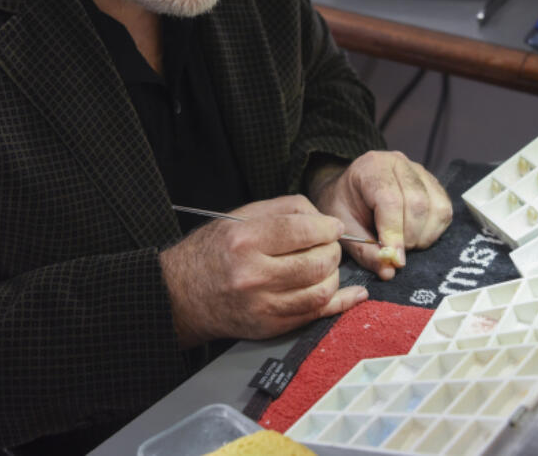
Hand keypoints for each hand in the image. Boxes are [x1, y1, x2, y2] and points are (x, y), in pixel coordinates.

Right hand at [159, 195, 368, 346]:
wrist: (182, 295)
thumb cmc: (213, 252)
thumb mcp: (240, 218)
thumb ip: (283, 210)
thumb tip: (323, 218)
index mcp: (244, 241)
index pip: (301, 231)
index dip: (326, 227)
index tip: (332, 226)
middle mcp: (253, 275)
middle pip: (317, 261)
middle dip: (332, 250)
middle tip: (328, 244)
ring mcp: (262, 306)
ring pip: (321, 290)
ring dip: (334, 274)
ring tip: (325, 265)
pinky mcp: (270, 327)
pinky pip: (315, 316)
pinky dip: (340, 303)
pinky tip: (354, 294)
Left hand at [310, 150, 451, 279]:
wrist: (349, 190)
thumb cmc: (344, 206)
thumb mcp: (344, 228)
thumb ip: (364, 250)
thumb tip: (389, 271)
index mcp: (371, 167)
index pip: (390, 200)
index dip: (394, 233)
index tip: (394, 259)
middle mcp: (399, 163)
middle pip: (417, 203)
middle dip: (409, 237)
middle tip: (395, 252)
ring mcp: (419, 171)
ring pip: (437, 208)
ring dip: (424, 235)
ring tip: (404, 243)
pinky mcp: (434, 184)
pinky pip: (444, 210)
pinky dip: (433, 230)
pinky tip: (416, 235)